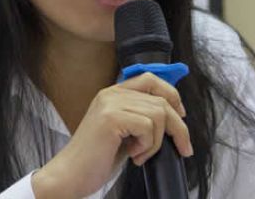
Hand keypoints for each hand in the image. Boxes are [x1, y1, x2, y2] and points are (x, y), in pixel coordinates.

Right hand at [31, 72, 193, 198]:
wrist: (71, 175)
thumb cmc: (97, 158)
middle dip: (178, 127)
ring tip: (140, 154)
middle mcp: (112, 94)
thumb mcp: (124, 132)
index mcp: (113, 93)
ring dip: (157, 141)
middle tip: (183, 148)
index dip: (171, 94)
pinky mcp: (111, 118)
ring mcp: (110, 104)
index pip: (150, 79)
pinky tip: (133, 155)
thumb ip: (140, 117)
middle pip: (161, 99)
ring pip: (158, 114)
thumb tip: (174, 115)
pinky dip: (147, 146)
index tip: (181, 115)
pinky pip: (148, 127)